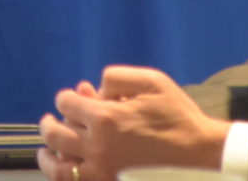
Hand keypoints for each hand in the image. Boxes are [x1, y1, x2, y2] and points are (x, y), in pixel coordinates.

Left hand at [38, 67, 228, 180]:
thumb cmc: (177, 116)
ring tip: (46, 150)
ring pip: (59, 167)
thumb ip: (116, 77)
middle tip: (49, 120)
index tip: (72, 97)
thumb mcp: (151, 81)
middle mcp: (98, 147)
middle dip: (49, 124)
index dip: (66, 97)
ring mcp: (102, 172)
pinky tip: (64, 168)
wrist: (201, 155)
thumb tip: (93, 90)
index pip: (66, 103)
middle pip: (56, 134)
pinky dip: (65, 176)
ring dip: (48, 155)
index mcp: (106, 118)